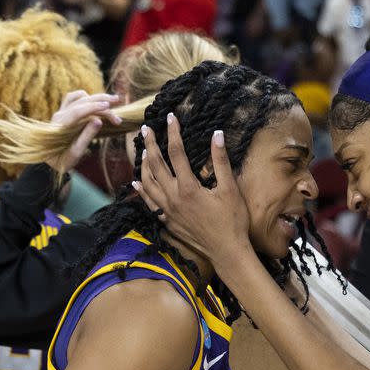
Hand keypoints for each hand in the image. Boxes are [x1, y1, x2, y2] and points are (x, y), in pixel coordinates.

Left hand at [47, 90, 120, 171]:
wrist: (51, 160)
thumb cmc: (63, 159)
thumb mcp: (76, 153)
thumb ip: (86, 136)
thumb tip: (99, 121)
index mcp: (61, 126)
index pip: (78, 111)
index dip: (94, 107)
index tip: (109, 106)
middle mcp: (59, 115)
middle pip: (81, 101)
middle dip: (100, 100)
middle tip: (117, 100)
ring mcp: (60, 112)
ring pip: (78, 97)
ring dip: (94, 97)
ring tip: (110, 101)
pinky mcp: (63, 111)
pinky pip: (72, 98)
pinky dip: (85, 97)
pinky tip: (95, 101)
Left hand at [134, 114, 251, 271]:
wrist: (227, 251)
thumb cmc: (232, 221)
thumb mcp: (230, 189)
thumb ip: (220, 161)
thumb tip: (217, 135)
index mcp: (188, 188)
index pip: (177, 153)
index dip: (173, 133)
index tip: (171, 117)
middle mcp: (173, 198)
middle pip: (155, 165)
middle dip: (150, 144)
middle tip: (146, 129)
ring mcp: (168, 211)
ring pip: (148, 183)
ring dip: (143, 165)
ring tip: (142, 151)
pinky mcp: (167, 221)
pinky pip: (149, 203)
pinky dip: (142, 191)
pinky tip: (137, 182)